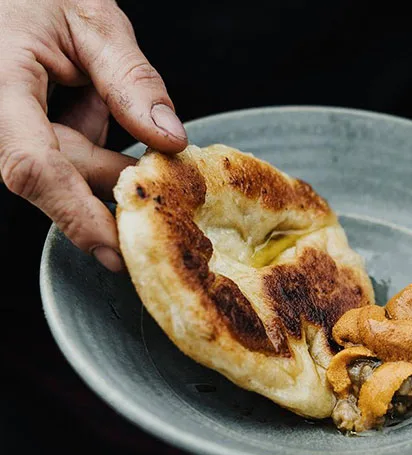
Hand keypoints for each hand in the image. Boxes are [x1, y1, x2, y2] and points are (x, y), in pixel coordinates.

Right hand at [0, 0, 187, 270]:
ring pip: (65, 167)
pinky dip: (92, 140)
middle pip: (61, 173)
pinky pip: (63, 154)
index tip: (116, 250)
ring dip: (103, 148)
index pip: (33, 167)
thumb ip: (131, 79)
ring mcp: (6, 128)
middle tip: (165, 169)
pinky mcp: (20, 133)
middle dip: (114, 173)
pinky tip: (88, 101)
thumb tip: (170, 139)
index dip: (75, 214)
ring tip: (100, 96)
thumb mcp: (92, 20)